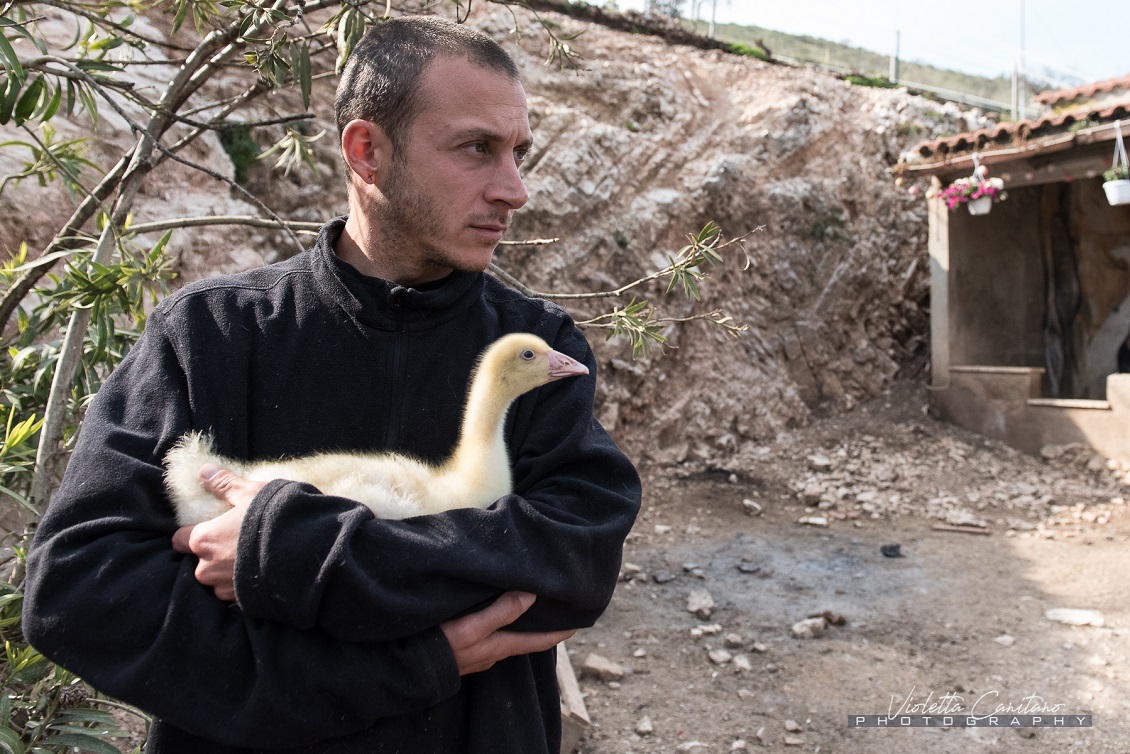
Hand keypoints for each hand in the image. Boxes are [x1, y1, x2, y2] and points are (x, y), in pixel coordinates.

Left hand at [171, 464, 265, 600]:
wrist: (304, 556)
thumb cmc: (273, 521)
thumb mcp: (251, 494)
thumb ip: (225, 484)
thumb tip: (204, 471)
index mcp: (203, 540)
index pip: (179, 540)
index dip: (191, 533)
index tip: (206, 528)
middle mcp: (206, 568)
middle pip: (198, 561)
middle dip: (212, 554)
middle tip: (235, 542)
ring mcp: (222, 588)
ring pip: (215, 579)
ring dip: (226, 571)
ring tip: (249, 557)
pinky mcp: (239, 602)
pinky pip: (232, 592)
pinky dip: (240, 584)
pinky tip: (258, 571)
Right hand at [440, 592, 575, 675]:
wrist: (409, 668)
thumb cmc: (441, 646)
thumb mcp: (472, 626)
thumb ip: (500, 612)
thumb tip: (532, 595)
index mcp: (500, 646)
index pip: (540, 640)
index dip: (560, 632)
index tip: (580, 622)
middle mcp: (494, 652)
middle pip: (526, 638)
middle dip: (542, 625)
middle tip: (558, 608)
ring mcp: (479, 652)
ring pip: (509, 635)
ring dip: (522, 623)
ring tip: (531, 605)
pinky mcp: (465, 648)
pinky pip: (492, 634)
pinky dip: (502, 623)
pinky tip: (496, 612)